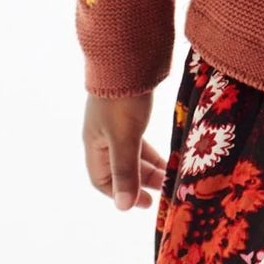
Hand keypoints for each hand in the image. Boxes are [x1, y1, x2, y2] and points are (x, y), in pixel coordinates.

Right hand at [83, 91, 166, 210]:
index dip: (121, 194)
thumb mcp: (125, 138)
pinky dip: (151, 149)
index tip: (146, 203)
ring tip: (169, 175)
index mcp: (94, 144)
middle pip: (120, 167)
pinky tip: (167, 153)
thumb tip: (123, 207)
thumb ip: (126, 172)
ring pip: (132, 153)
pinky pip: (139, 139)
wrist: (128, 56)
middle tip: (164, 191)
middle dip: (141, 181)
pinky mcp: (129, 111)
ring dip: (149, 166)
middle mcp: (102, 135)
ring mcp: (115, 122)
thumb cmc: (123, 100)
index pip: (102, 180)